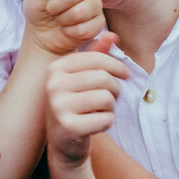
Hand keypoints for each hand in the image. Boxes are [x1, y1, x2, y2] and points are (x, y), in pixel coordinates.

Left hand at [23, 0, 106, 55]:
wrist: (42, 34)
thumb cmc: (38, 9)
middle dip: (55, 6)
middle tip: (52, 10)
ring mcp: (96, 5)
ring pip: (80, 12)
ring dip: (63, 19)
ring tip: (60, 19)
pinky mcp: (99, 23)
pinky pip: (85, 29)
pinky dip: (70, 32)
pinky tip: (68, 29)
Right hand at [45, 35, 128, 164]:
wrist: (63, 143)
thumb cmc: (76, 106)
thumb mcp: (83, 78)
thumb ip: (96, 55)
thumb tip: (113, 35)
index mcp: (55, 68)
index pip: (96, 58)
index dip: (117, 66)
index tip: (126, 75)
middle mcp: (53, 85)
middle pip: (104, 78)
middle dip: (115, 89)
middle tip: (110, 99)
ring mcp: (58, 106)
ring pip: (106, 98)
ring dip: (111, 107)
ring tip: (100, 111)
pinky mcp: (68, 127)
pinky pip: (105, 119)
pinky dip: (106, 123)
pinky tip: (95, 126)